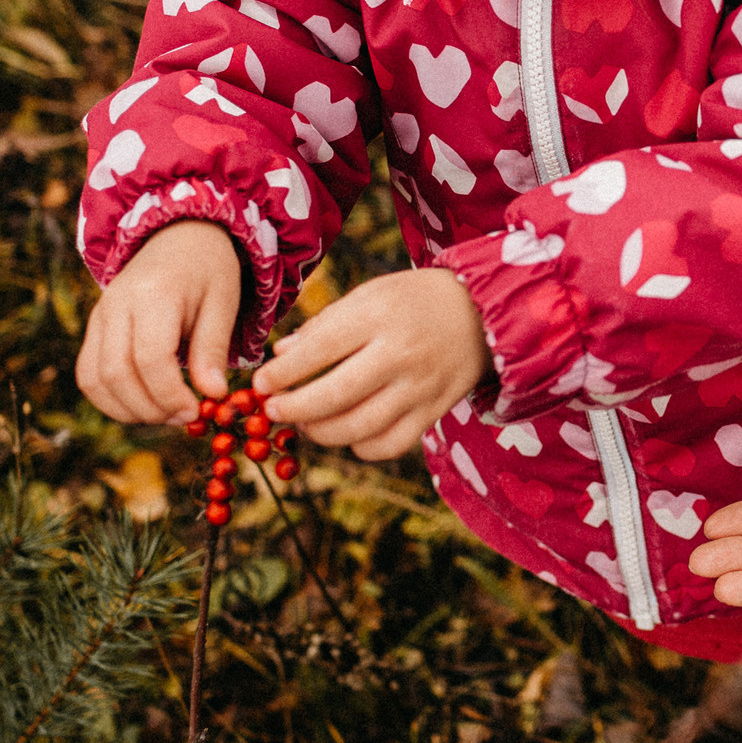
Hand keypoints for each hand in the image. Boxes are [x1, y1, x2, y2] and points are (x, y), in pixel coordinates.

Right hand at [77, 220, 243, 425]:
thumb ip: (212, 349)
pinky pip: (87, 375)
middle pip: (116, 373)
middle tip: (185, 417)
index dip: (170, 394)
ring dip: (128, 410)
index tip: (196, 411)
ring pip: (94, 379)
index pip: (149, 358)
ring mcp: (99, 316)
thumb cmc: (208, 270)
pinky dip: (111, 400)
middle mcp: (116, 305)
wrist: (178, 236)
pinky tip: (144, 405)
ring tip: (166, 413)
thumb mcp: (223, 302)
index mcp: (154, 294)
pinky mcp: (93, 328)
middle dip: (150, 407)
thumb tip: (213, 395)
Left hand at [251, 268, 490, 460]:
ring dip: (321, 432)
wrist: (481, 313)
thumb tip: (280, 356)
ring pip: (359, 427)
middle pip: (336, 395)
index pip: (320, 350)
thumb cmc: (413, 301)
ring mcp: (419, 387)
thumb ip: (324, 325)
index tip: (260, 384)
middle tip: (273, 410)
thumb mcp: (369, 295)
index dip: (284, 373)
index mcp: (378, 316)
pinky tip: (347, 433)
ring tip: (305, 423)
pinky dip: (361, 447)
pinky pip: (390, 444)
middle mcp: (399, 354)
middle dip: (295, 408)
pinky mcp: (432, 411)